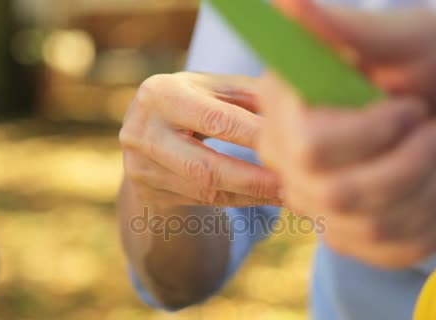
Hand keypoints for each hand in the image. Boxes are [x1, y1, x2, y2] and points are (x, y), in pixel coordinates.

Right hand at [120, 73, 281, 208]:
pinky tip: (267, 198)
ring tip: (288, 194)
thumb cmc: (192, 103)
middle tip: (292, 184)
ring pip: (205, 190)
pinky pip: (202, 201)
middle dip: (254, 178)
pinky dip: (240, 200)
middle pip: (206, 166)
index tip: (293, 146)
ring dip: (251, 194)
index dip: (256, 136)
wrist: (145, 133)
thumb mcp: (212, 89)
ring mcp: (139, 166)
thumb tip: (296, 108)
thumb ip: (249, 95)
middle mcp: (142, 130)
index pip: (216, 120)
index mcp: (161, 93)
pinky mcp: (146, 190)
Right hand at [256, 1, 435, 267]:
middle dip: (415, 165)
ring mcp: (319, 205)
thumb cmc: (433, 71)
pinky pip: (402, 249)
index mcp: (287, 108)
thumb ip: (346, 26)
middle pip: (341, 194)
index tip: (413, 108)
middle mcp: (290, 161)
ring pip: (378, 224)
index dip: (370, 135)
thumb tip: (284, 1)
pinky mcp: (353, 238)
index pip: (308, 146)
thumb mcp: (406, 38)